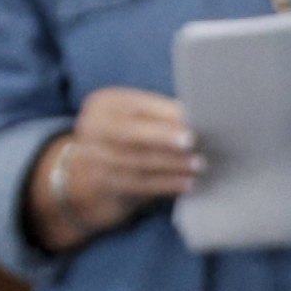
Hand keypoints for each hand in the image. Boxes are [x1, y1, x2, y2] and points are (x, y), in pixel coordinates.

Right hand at [28, 87, 197, 253]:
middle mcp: (92, 129)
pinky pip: (138, 186)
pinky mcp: (103, 185)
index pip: (134, 106)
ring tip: (198, 164)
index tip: (191, 117)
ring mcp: (94, 159)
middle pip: (128, 133)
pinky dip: (166, 184)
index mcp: (104, 105)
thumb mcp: (136, 120)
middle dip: (162, 137)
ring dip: (171, 164)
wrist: (90, 174)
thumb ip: (161, 117)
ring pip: (135, 162)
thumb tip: (200, 119)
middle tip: (192, 141)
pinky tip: (187, 183)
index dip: (162, 113)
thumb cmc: (128, 139)